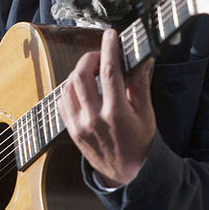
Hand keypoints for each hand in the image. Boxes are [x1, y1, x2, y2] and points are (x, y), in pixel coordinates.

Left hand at [59, 27, 155, 186]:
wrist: (127, 175)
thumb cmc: (140, 143)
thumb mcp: (146, 113)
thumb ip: (140, 84)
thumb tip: (142, 57)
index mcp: (117, 114)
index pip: (109, 72)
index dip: (109, 49)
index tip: (111, 35)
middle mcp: (94, 119)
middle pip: (82, 75)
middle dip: (90, 58)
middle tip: (101, 56)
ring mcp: (79, 126)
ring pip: (68, 86)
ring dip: (79, 72)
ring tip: (94, 71)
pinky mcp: (70, 130)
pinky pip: (62, 101)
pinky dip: (69, 88)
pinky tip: (82, 87)